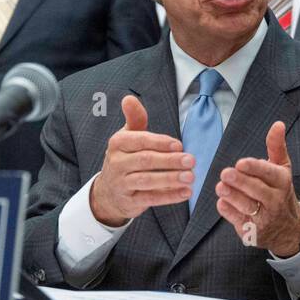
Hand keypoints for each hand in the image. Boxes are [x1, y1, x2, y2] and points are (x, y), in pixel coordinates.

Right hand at [89, 96, 193, 226]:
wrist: (108, 192)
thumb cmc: (126, 158)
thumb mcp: (128, 137)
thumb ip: (135, 118)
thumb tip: (128, 98)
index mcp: (119, 143)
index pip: (140, 141)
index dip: (160, 142)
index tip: (179, 145)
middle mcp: (117, 163)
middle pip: (146, 160)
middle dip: (170, 161)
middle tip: (191, 160)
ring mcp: (122, 183)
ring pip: (147, 180)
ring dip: (171, 179)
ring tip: (191, 177)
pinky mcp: (129, 201)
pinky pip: (150, 199)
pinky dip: (169, 197)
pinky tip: (185, 193)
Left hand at [216, 121, 299, 257]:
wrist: (288, 228)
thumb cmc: (280, 191)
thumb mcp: (282, 169)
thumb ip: (277, 146)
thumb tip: (277, 123)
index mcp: (282, 182)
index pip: (270, 174)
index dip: (255, 168)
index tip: (241, 162)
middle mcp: (275, 201)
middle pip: (257, 191)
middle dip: (240, 182)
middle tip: (224, 173)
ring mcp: (265, 218)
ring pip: (248, 207)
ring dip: (233, 197)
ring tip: (220, 187)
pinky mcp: (253, 232)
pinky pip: (238, 221)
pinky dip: (229, 212)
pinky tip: (222, 202)